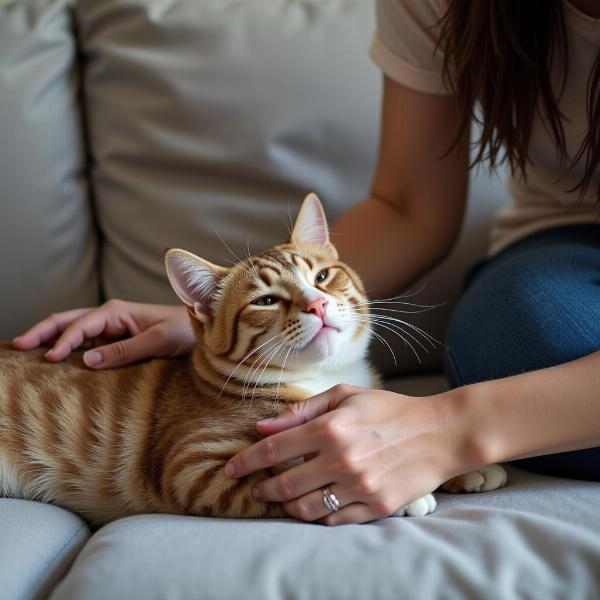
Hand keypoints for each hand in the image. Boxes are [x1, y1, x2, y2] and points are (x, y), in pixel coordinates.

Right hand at [13, 299, 194, 368]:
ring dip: (50, 340)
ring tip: (26, 354)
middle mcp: (108, 318)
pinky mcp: (114, 343)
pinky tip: (55, 361)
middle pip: (66, 321)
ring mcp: (109, 331)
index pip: (80, 325)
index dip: (62, 341)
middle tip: (18, 346)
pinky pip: (86, 346)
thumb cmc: (184, 331)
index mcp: (116, 312)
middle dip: (42, 332)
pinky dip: (68, 351)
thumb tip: (86, 361)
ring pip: (72, 333)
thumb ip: (125, 350)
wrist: (201, 328)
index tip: (48, 359)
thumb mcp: (158, 341)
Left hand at [225, 384, 468, 524]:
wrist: (438, 434)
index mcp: (330, 429)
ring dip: (286, 506)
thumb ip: (301, 411)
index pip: (273, 451)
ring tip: (282, 498)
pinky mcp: (375, 507)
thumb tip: (263, 426)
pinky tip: (313, 505)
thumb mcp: (345, 396)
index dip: (246, 462)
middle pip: (284, 485)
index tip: (231, 469)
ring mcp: (359, 488)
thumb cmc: (389, 409)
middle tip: (256, 488)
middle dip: (262, 488)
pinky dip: (316, 516)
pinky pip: (333, 521)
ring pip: (305, 509)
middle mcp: (341, 461)